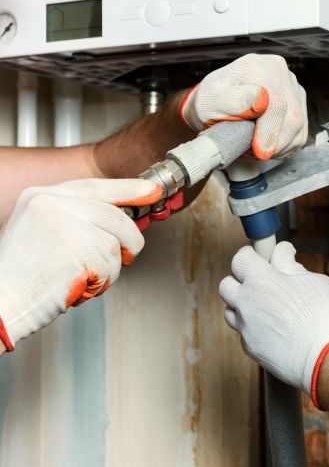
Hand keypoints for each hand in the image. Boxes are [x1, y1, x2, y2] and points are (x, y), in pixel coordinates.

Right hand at [0, 178, 160, 350]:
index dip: (128, 189)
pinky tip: (75, 286)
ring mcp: (65, 228)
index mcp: (40, 196)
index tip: (152, 190)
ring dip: (108, 269)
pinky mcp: (77, 254)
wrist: (0, 304)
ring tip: (77, 276)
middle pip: (117, 217)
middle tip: (126, 256)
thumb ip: (77, 217)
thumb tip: (123, 217)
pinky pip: (110, 268)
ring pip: (117, 245)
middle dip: (130, 241)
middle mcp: (52, 205)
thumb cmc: (21, 274)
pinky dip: (100, 284)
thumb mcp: (41, 229)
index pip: (94, 186)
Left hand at [180, 54, 308, 159]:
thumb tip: (261, 101)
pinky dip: (285, 145)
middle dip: (275, 142)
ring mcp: (292, 87)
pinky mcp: (299, 102)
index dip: (269, 132)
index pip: (277, 104)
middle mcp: (280, 72)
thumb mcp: (211, 100)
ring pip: (299, 127)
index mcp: (259, 66)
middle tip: (256, 152)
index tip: (259, 150)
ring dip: (280, 146)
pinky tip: (268, 142)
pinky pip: (301, 132)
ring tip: (259, 146)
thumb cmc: (212, 102)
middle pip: (292, 117)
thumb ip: (233, 100)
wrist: (217, 104)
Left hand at [220, 243, 328, 405]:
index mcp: (262, 281)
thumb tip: (282, 254)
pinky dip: (253, 326)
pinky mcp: (250, 348)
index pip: (240, 259)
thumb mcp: (314, 280)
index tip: (259, 256)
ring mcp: (246, 328)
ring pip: (231, 310)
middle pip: (226, 284)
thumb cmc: (326, 318)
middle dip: (241, 279)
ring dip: (243, 304)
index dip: (250, 255)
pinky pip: (243, 331)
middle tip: (262, 280)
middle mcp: (247, 304)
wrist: (328, 358)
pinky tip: (273, 327)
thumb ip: (290, 266)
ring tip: (267, 306)